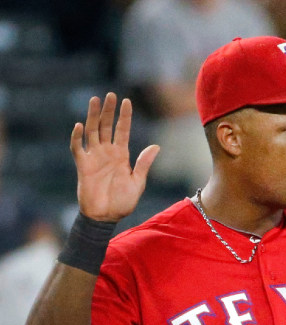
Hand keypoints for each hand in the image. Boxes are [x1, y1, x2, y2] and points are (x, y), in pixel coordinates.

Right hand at [71, 93, 158, 221]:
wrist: (107, 216)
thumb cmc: (123, 201)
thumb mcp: (138, 181)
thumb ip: (144, 163)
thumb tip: (156, 146)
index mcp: (121, 155)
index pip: (122, 131)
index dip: (124, 116)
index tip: (127, 101)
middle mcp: (106, 152)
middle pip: (106, 126)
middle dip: (108, 111)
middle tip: (110, 95)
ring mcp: (94, 157)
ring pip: (92, 131)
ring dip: (93, 116)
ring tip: (95, 100)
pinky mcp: (82, 165)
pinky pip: (78, 148)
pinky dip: (77, 137)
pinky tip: (79, 125)